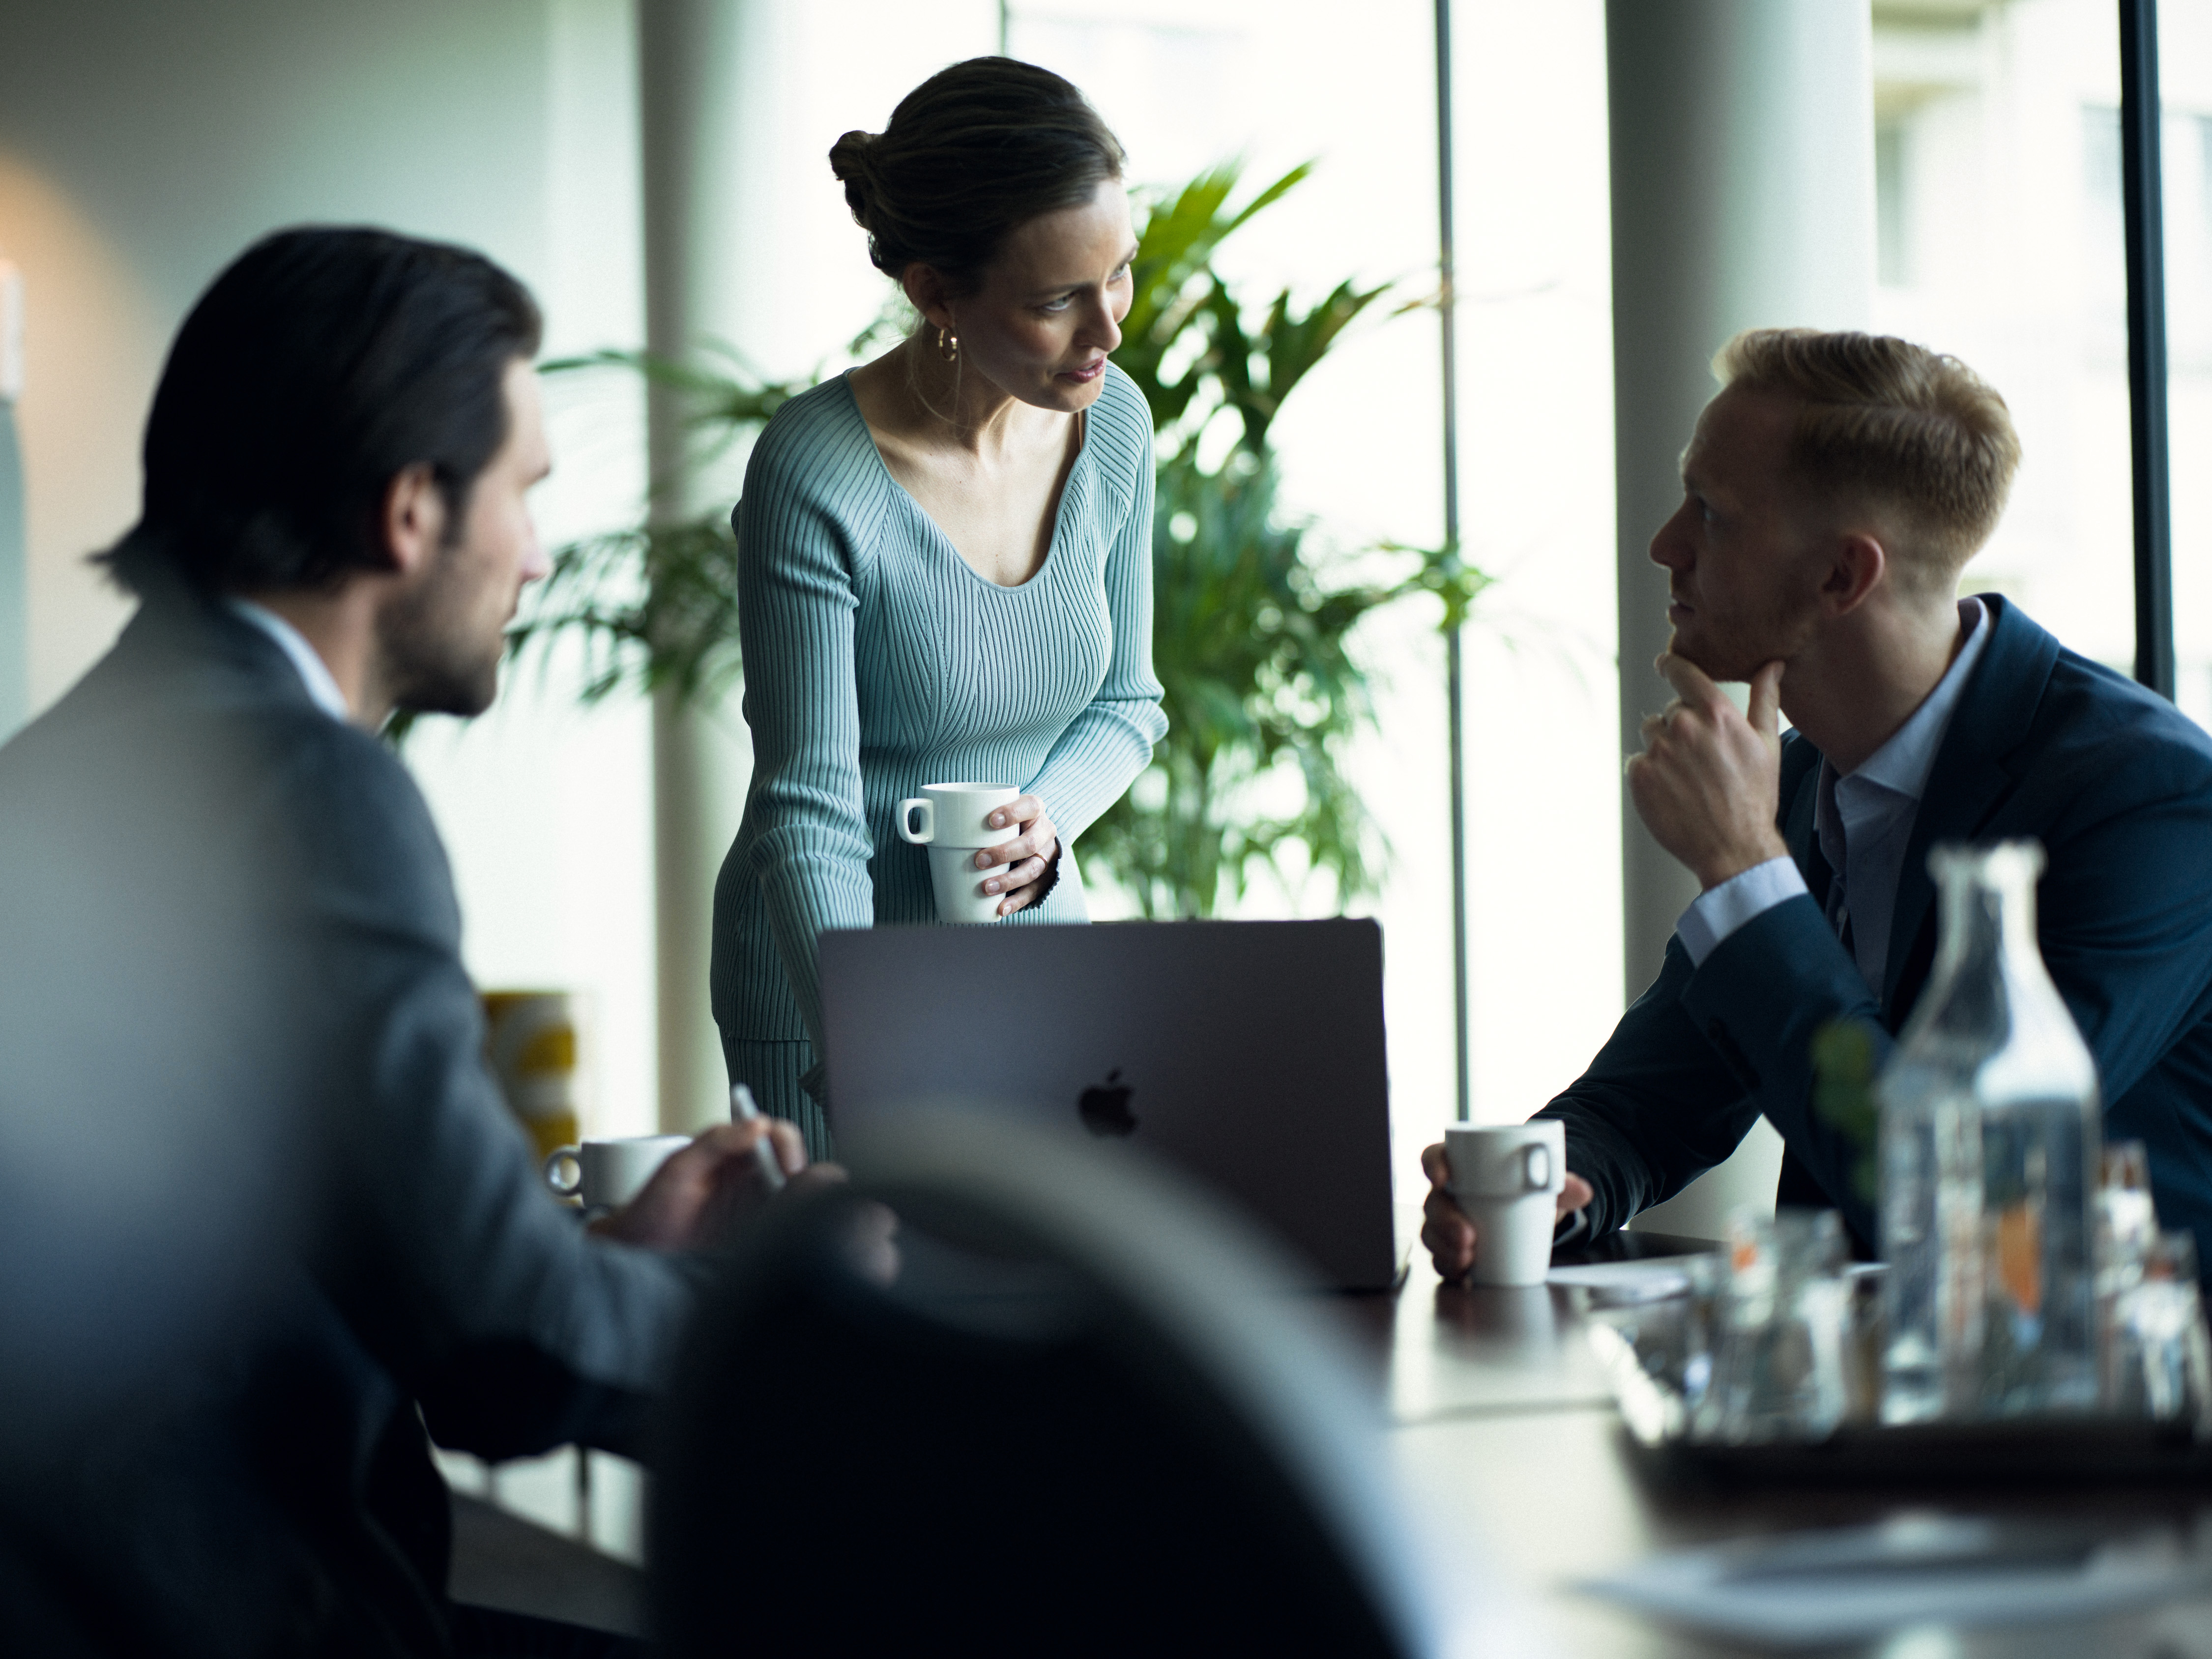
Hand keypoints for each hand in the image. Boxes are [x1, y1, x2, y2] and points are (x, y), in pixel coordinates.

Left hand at [592, 1120, 809, 1251]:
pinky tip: (778, 1231)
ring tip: (784, 1212)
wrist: (639, 1251)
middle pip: (791, 1162)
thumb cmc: (651, 1207)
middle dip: (798, 1172)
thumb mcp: (679, 1167)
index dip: (786, 1143)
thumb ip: (716, 1141)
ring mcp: (754, 1205)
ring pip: (795, 1193)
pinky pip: (784, 1224)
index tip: (784, 1163)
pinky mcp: (755, 1234)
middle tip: (789, 1190)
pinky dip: (790, 1223)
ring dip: (797, 1198)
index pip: (774, 1134)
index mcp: (733, 1150)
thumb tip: (758, 1125)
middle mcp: (748, 1175)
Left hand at [976, 794, 1059, 915]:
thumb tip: (922, 836)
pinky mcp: (1045, 877)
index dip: (1013, 813)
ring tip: (986, 888)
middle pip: (1030, 843)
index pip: (1030, 806)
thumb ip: (967, 819)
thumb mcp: (994, 813)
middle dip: (1004, 853)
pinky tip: (1001, 908)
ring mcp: (1047, 855)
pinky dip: (1016, 901)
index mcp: (1034, 810)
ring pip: (1033, 869)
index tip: (990, 821)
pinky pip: (1033, 891)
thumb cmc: (1004, 823)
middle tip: (979, 861)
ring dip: (1009, 880)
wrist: (1030, 835)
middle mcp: (1045, 831)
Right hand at [1419, 1140, 1593, 1283]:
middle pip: (1432, 1202)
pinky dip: (1449, 1266)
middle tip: (1468, 1236)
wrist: (1531, 1212)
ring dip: (1444, 1249)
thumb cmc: (1527, 1187)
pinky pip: (1440, 1257)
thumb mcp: (1545, 1180)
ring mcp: (1447, 1220)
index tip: (1442, 1178)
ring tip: (1467, 1260)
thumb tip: (1583, 1191)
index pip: (1434, 1156)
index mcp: (1461, 1164)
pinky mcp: (1452, 1246)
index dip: (1433, 1166)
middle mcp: (1448, 1192)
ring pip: (1432, 1233)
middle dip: (1445, 1221)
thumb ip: (1563, 1182)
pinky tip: (1462, 1274)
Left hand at [1625, 654, 1788, 889]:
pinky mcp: (1639, 776)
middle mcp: (1683, 726)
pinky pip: (1638, 761)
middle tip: (1704, 760)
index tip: (1666, 665)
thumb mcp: (1768, 745)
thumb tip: (1773, 664)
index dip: (1671, 665)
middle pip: (1671, 711)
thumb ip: (1765, 699)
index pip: (1681, 670)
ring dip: (1665, 748)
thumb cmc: (1755, 797)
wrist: (1734, 848)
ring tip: (1690, 778)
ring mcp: (1658, 751)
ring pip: (1652, 734)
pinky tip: (1673, 792)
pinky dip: (1650, 773)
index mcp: (1716, 713)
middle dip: (1684, 727)